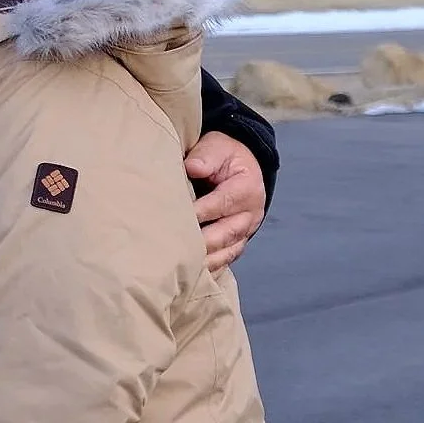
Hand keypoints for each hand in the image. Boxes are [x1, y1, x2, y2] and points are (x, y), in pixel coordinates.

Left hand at [186, 131, 266, 272]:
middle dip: (200, 243)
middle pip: (225, 233)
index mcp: (246, 189)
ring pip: (227, 252)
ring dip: (205, 261)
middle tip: (174, 250)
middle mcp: (250, 214)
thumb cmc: (224, 155)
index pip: (221, 204)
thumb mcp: (217, 147)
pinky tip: (191, 275)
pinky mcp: (237, 242)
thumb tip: (192, 168)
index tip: (174, 219)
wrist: (242, 164)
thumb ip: (205, 157)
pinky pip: (226, 259)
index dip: (199, 213)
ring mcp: (245, 231)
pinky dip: (210, 268)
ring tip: (181, 268)